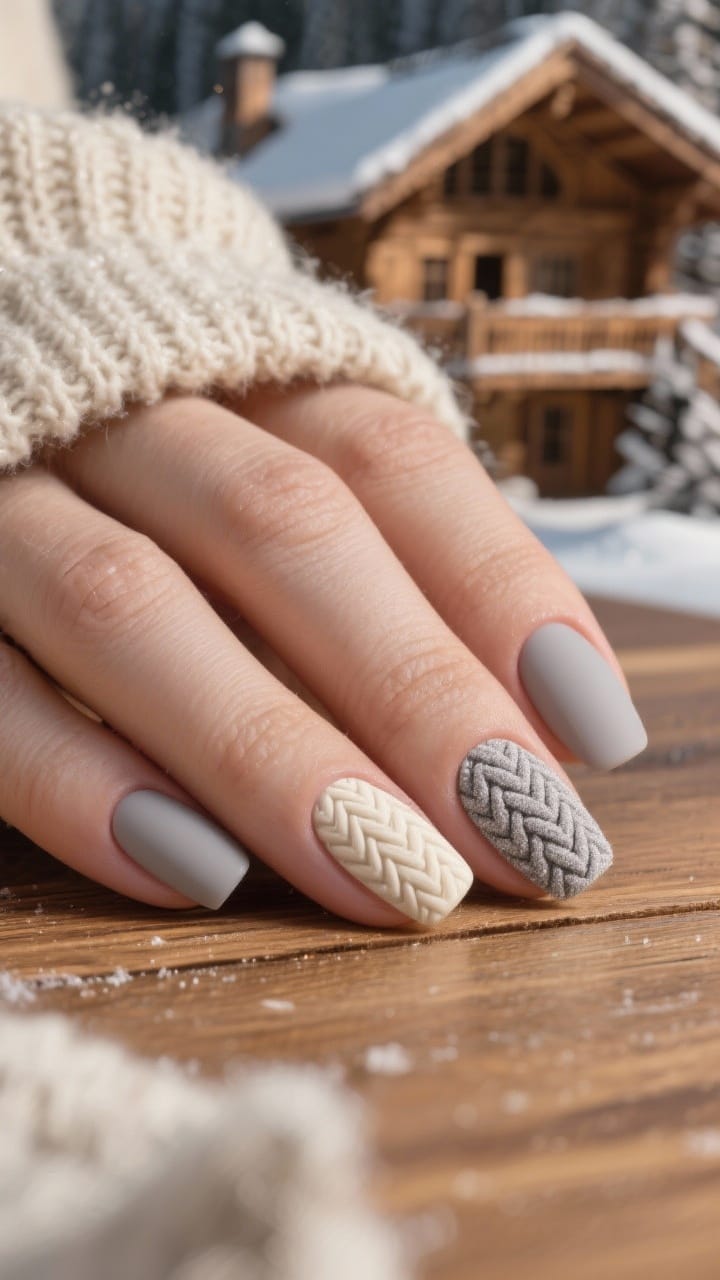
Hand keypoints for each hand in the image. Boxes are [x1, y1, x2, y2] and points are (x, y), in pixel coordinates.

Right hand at [0, 385, 645, 925]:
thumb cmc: (173, 449)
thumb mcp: (288, 456)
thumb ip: (405, 558)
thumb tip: (552, 716)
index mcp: (240, 369)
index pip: (388, 462)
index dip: (497, 589)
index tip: (590, 734)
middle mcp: (125, 408)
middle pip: (280, 528)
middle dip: (409, 688)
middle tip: (512, 835)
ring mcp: (5, 491)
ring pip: (127, 601)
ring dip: (263, 748)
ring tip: (385, 875)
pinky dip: (81, 781)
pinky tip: (195, 870)